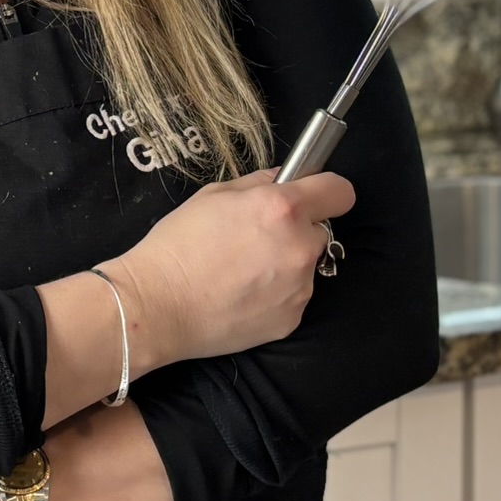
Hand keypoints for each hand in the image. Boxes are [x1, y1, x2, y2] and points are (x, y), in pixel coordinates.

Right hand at [111, 168, 355, 365]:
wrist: (160, 305)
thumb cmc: (180, 243)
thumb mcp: (214, 195)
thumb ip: (258, 183)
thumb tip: (282, 180)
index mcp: (282, 209)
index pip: (340, 191)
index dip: (327, 189)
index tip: (314, 194)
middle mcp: (300, 248)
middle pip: (319, 230)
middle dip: (297, 230)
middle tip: (256, 238)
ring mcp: (300, 288)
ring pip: (305, 265)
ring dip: (286, 264)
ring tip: (243, 272)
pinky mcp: (292, 320)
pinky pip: (293, 296)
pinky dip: (276, 294)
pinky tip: (242, 295)